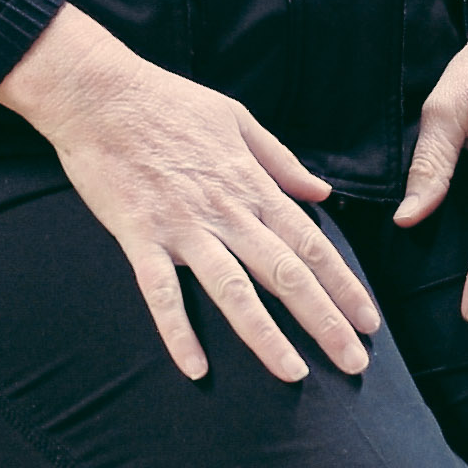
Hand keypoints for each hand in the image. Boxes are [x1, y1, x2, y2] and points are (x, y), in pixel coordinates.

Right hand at [0, 3, 379, 383]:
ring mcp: (182, 226)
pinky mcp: (139, 235)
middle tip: (354, 363)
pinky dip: (178, 331)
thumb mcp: (237, 119)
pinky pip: (162, 292)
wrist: (98, 93)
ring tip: (294, 375)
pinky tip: (195, 368)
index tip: (368, 321)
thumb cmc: (167, 101)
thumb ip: (281, 161)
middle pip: (286, 274)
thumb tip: (320, 194)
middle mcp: (226, 210)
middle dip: (325, 321)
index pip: (312, 244)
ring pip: (234, 290)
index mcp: (252, 184)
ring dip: (266, 336)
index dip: (345, 286)